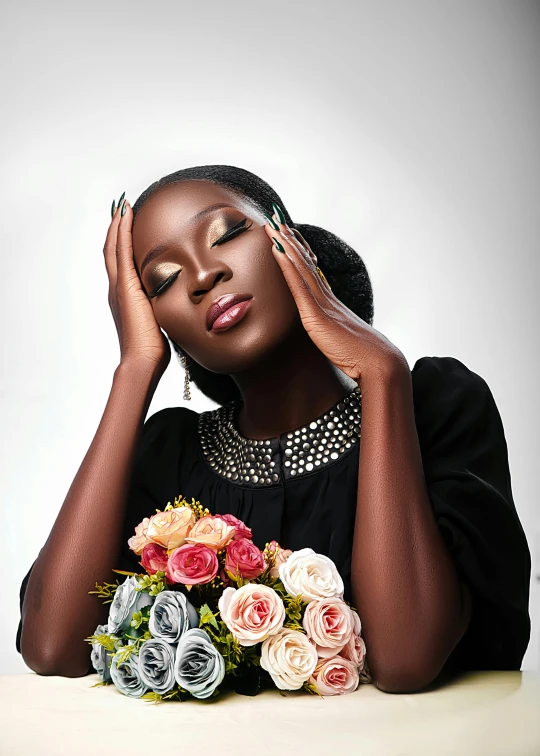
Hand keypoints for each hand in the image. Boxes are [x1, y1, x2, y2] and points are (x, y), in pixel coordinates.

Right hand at [103, 196, 170, 374]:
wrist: (142, 360)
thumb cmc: (154, 349)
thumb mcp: (162, 321)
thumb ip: (166, 308)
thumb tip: (183, 303)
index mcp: (126, 297)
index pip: (122, 263)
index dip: (122, 243)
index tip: (127, 225)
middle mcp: (117, 289)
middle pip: (112, 250)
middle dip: (116, 228)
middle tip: (120, 207)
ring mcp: (119, 286)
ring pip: (114, 247)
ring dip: (117, 224)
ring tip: (122, 205)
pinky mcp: (125, 286)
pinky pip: (121, 251)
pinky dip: (122, 231)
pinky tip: (126, 214)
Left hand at [264, 204, 405, 384]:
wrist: (377, 362)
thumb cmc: (362, 356)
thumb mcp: (339, 341)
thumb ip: (330, 332)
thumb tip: (325, 332)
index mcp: (330, 303)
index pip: (310, 270)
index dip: (297, 251)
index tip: (286, 234)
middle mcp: (326, 297)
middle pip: (304, 261)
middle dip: (288, 239)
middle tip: (274, 217)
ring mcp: (322, 303)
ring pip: (300, 265)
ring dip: (285, 244)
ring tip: (272, 224)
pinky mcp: (317, 314)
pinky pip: (298, 284)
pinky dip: (287, 265)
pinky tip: (277, 250)